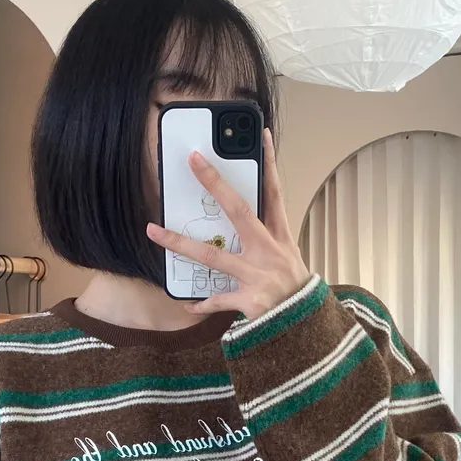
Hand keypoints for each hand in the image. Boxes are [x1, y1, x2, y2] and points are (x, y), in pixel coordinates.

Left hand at [146, 129, 310, 318]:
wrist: (306, 324)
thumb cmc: (294, 288)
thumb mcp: (287, 257)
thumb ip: (266, 237)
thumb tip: (241, 218)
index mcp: (280, 236)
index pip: (275, 192)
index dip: (270, 163)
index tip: (263, 135)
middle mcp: (268, 250)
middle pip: (239, 211)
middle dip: (215, 184)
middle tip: (194, 161)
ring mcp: (257, 275)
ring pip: (211, 255)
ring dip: (179, 243)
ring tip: (154, 232)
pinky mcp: (249, 300)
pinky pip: (217, 300)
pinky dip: (202, 303)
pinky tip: (187, 302)